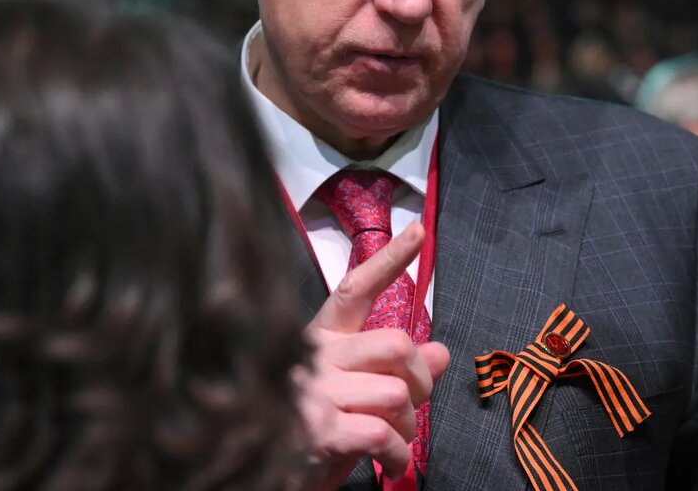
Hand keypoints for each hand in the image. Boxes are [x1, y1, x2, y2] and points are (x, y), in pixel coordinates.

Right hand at [297, 222, 450, 489]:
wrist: (255, 474)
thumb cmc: (310, 437)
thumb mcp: (355, 398)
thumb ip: (395, 374)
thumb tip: (442, 352)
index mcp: (318, 340)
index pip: (355, 289)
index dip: (390, 259)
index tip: (420, 231)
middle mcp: (314, 356)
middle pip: (397, 343)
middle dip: (421, 380)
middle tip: (413, 409)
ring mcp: (314, 391)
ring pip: (397, 392)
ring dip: (409, 427)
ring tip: (395, 445)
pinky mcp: (317, 429)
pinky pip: (383, 432)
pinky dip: (399, 455)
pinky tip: (393, 465)